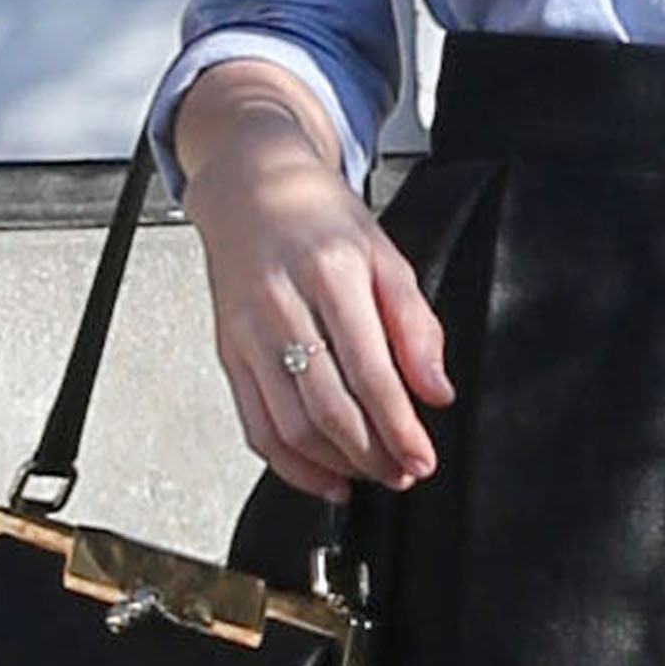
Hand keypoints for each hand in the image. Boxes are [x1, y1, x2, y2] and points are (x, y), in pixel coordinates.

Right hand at [177, 67, 453, 496]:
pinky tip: (325, 474)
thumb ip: (416, 324)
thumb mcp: (386, 256)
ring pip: (289, 425)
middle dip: (372, 454)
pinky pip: (255, 425)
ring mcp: (248, 333)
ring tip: (372, 474)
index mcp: (332, 274)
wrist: (252, 190)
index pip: (370, 371)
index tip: (423, 457)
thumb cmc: (324, 222)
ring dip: (335, 464)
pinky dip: (290, 463)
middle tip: (403, 473)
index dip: (399, 426)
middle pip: (327, 406)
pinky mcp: (228, 353)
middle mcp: (283, 306)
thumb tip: (437, 392)